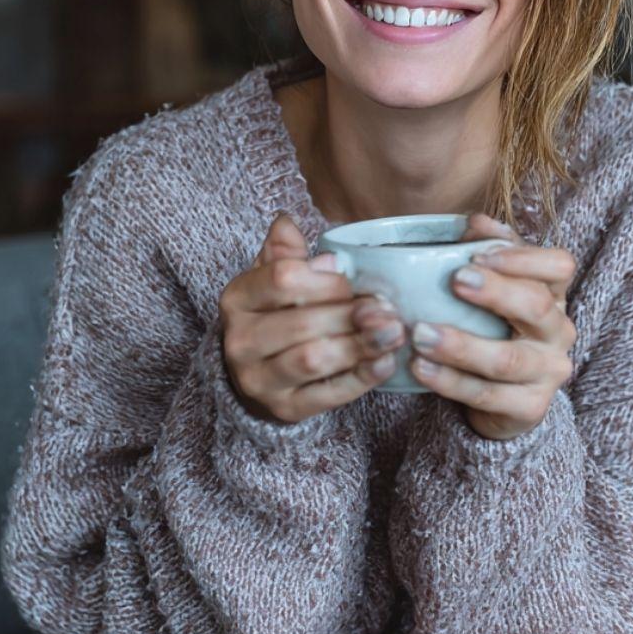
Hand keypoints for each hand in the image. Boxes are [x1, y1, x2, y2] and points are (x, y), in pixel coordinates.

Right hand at [218, 213, 403, 423]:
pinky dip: (361, 378)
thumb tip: (287, 223)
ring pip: (314, 360)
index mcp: (238, 298)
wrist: (258, 373)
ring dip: (361, 345)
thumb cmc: (276, 314)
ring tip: (394, 332)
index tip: (355, 281)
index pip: (283, 279)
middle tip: (388, 308)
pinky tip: (386, 362)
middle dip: (352, 314)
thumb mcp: (272, 277)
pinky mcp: (285, 409)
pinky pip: (328, 395)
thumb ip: (284, 251)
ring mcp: (260, 380)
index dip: (327, 280)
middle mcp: (240, 341)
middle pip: (303, 323)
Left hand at [409, 212, 577, 440]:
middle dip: (495, 292)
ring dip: (461, 345)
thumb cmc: (493, 329)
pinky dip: (450, 382)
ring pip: (508, 359)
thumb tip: (476, 222)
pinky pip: (488, 394)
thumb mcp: (493, 289)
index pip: (559, 266)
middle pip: (537, 307)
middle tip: (455, 280)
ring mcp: (548, 372)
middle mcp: (558, 331)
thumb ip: (487, 252)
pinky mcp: (530, 407)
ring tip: (421, 334)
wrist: (501, 397)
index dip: (523, 257)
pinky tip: (421, 368)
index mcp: (553, 294)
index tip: (478, 252)